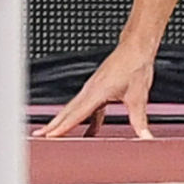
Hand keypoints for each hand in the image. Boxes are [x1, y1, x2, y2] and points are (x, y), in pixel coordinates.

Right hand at [36, 46, 154, 138]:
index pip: (76, 114)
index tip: (50, 136)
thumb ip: (139, 120)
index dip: (63, 126)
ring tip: (53, 134)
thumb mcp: (139, 96)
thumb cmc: (135, 65)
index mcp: (97, 92)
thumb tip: (145, 136)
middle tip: (39, 136)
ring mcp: (93, 89)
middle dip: (53, 125)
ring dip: (64, 121)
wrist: (136, 47)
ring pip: (74, 109)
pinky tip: (89, 132)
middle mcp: (91, 90)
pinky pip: (87, 107)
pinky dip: (85, 120)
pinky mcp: (99, 89)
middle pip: (68, 111)